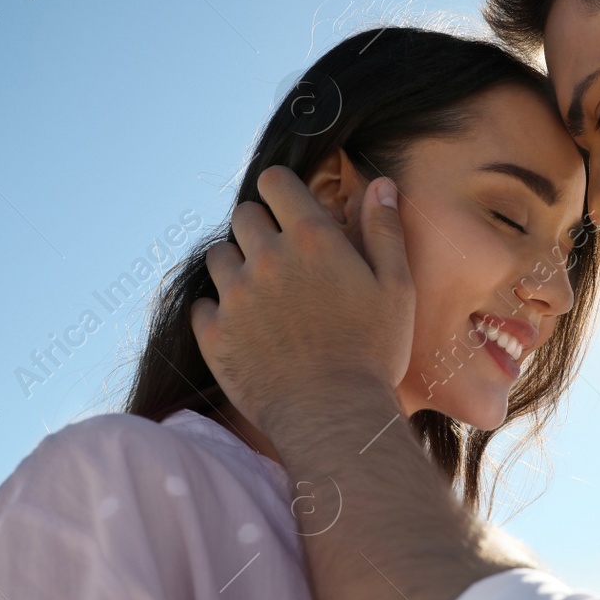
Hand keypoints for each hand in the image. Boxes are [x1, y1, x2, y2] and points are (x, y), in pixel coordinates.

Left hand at [190, 165, 414, 430]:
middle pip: (243, 215)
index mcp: (311, 238)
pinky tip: (244, 327)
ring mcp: (235, 296)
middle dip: (260, 227)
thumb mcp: (396, 287)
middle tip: (281, 257)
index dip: (280, 189)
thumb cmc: (373, 352)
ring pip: (218, 256)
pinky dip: (218, 310)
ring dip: (237, 265)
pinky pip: (202, 304)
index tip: (289, 207)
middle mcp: (266, 258)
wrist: (333, 417)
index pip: (274, 181)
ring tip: (262, 293)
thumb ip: (384, 230)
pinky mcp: (214, 334)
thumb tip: (381, 184)